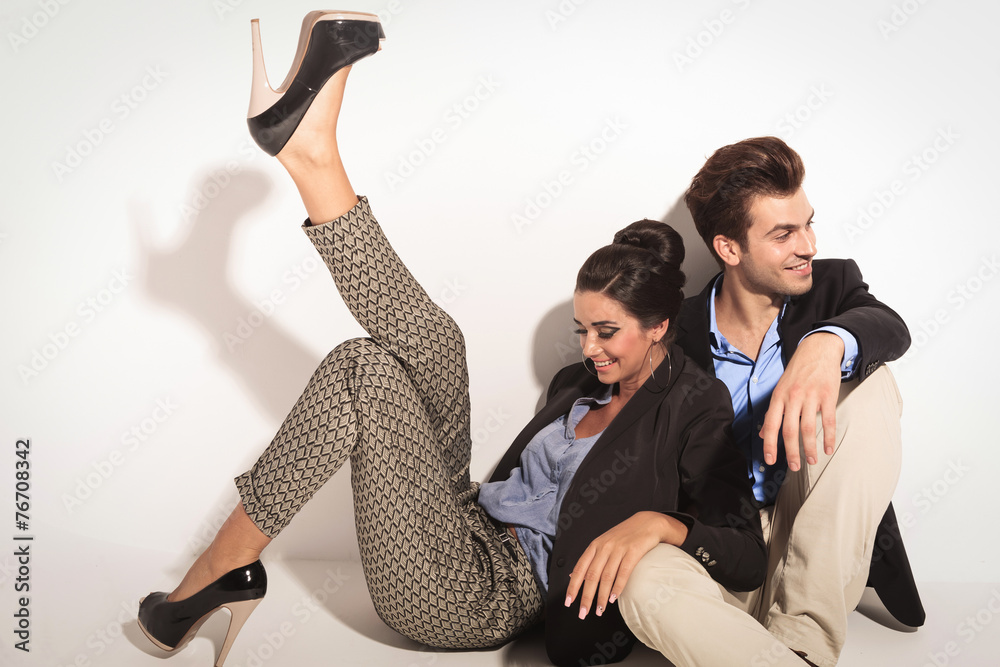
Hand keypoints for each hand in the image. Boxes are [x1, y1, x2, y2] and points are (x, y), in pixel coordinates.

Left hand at [564, 512, 687, 619]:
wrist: (648, 523)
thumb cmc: (624, 536)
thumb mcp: (603, 543)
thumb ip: (589, 559)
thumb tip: (572, 575)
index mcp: (595, 545)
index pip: (580, 569)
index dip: (573, 586)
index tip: (568, 602)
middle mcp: (604, 547)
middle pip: (592, 575)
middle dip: (586, 597)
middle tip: (583, 613)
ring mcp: (618, 549)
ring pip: (606, 576)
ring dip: (602, 596)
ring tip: (599, 610)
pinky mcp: (633, 551)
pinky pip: (624, 572)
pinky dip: (618, 587)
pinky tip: (613, 598)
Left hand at [759, 332, 843, 470]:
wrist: (818, 349)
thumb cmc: (797, 372)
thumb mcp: (780, 389)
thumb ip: (773, 413)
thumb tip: (763, 435)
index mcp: (778, 396)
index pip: (771, 424)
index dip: (770, 444)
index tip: (770, 461)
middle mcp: (793, 397)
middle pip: (790, 430)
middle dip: (791, 451)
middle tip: (795, 467)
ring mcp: (811, 396)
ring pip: (809, 427)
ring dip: (810, 447)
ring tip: (811, 461)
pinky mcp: (828, 395)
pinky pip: (829, 420)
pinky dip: (829, 437)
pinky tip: (828, 448)